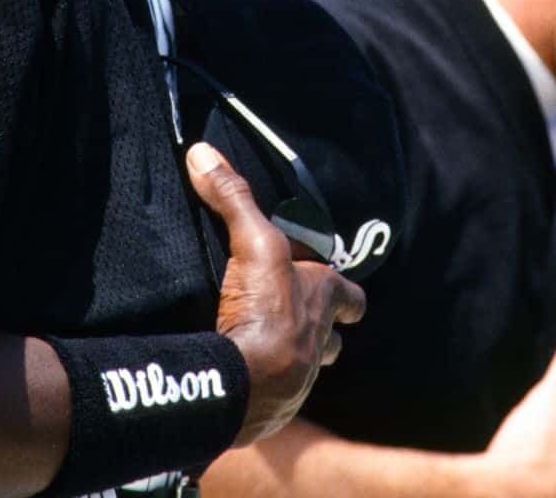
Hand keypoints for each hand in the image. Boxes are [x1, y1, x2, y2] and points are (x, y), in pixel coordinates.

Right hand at [186, 141, 366, 445]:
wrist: (246, 382)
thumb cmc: (265, 308)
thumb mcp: (253, 241)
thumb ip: (232, 197)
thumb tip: (203, 151)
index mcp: (325, 299)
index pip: (352, 295)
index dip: (345, 292)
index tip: (335, 286)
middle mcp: (321, 340)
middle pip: (335, 337)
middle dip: (323, 329)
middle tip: (300, 319)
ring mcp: (302, 377)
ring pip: (311, 367)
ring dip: (297, 357)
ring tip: (270, 347)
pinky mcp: (275, 405)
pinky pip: (278, 393)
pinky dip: (266, 384)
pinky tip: (245, 374)